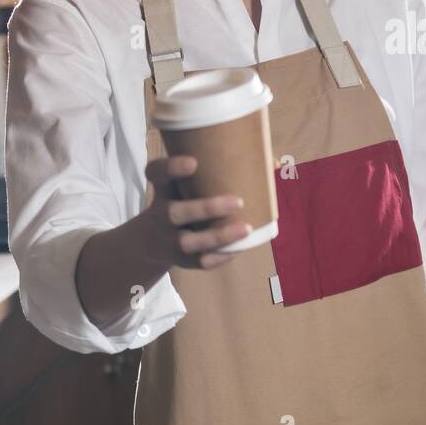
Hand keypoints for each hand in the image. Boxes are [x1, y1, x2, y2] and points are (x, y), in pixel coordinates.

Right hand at [140, 155, 251, 269]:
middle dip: (206, 208)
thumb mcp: (186, 184)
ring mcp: (168, 241)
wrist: (151, 242)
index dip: (171, 167)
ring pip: (188, 243)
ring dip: (218, 237)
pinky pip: (199, 262)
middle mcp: (160, 215)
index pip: (156, 174)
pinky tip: (240, 247)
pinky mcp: (180, 261)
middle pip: (174, 213)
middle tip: (239, 201)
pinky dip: (220, 256)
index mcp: (162, 189)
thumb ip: (219, 170)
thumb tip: (274, 163)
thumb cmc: (182, 201)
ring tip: (247, 228)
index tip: (194, 162)